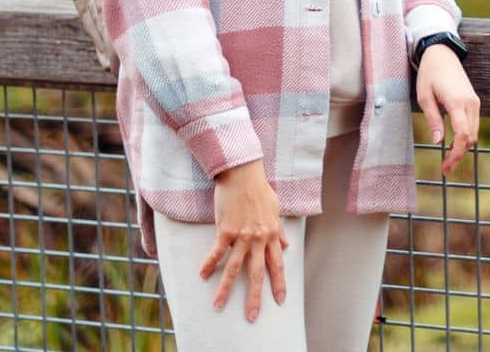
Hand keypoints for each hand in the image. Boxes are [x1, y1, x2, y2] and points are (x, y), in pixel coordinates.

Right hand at [201, 159, 289, 320]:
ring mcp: (242, 236)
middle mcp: (258, 239)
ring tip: (218, 305)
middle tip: (252, 316)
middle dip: (254, 297)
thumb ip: (279, 229)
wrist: (243, 173)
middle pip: (256, 274)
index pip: (277, 265)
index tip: (280, 300)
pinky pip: (217, 252)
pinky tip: (202, 276)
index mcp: (271, 235)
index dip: (279, 283)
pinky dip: (209, 264)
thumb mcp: (275, 209)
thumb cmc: (260, 189)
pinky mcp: (226, 230)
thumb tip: (287, 245)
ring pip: (234, 268)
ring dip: (225, 289)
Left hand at [415, 44, 479, 175]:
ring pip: (474, 133)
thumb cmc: (429, 73)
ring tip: (447, 156)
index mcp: (456, 102)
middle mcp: (470, 103)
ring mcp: (475, 102)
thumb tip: (438, 142)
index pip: (462, 135)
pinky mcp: (474, 101)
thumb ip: (433, 119)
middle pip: (471, 138)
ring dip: (463, 146)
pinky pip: (473, 124)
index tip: (446, 167)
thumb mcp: (424, 96)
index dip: (455, 154)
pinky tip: (453, 141)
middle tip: (445, 167)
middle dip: (459, 154)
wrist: (442, 53)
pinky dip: (466, 136)